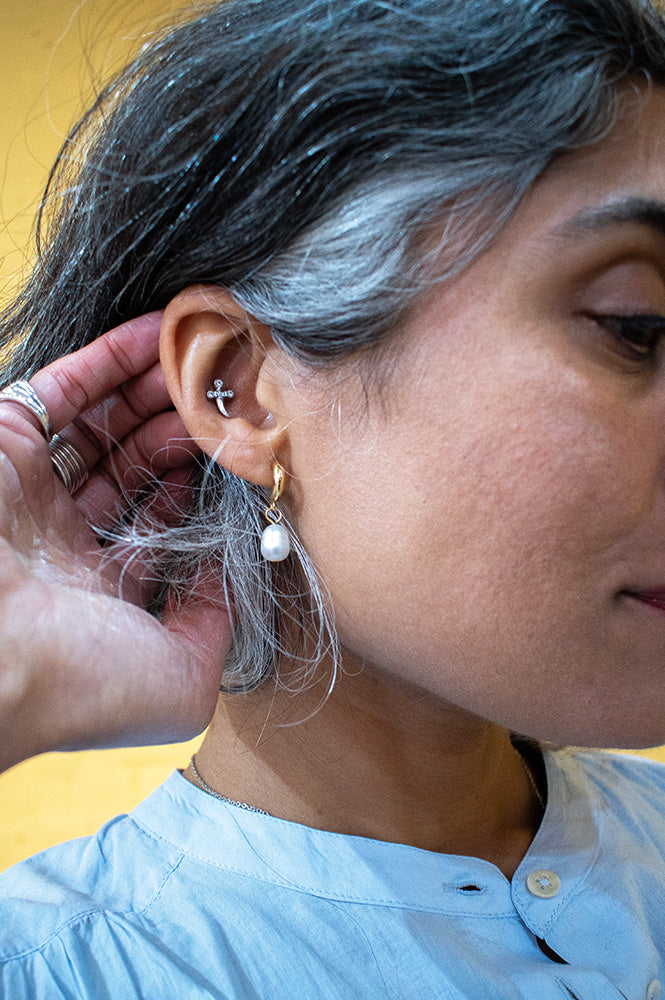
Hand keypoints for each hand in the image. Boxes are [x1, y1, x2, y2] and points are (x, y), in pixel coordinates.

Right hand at [0, 313, 229, 771]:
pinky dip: (109, 357)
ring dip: (156, 388)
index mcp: (99, 592)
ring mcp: (30, 487)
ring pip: (104, 423)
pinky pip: (64, 387)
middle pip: (135, 465)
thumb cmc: (81, 680)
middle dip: (185, 429)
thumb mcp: (181, 681)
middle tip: (232, 397)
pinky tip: (155, 333)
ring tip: (206, 358)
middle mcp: (62, 539)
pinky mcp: (4, 440)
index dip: (199, 486)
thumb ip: (214, 627)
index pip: (158, 523)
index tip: (244, 453)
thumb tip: (229, 577)